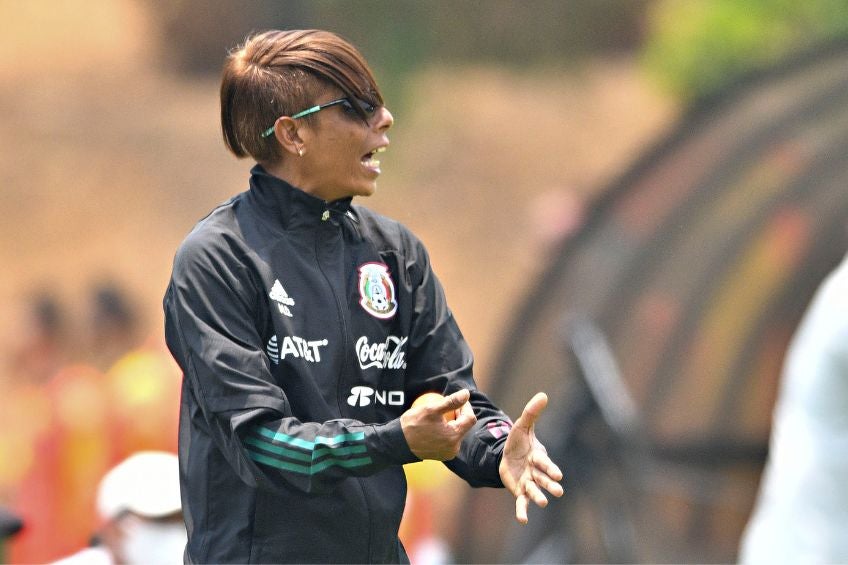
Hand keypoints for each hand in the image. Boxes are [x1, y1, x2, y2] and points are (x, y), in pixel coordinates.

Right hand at [401, 389, 475, 460]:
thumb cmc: (414, 424)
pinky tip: (437, 424)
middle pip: (464, 427)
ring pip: (456, 433)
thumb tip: (466, 393)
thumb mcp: (432, 409)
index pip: (470, 418)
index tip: (458, 400)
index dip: (466, 407)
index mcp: (454, 437)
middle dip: (459, 414)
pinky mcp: (441, 455)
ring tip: (442, 414)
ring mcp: (448, 453)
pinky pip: (448, 440)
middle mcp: (454, 448)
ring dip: (452, 422)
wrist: (398, 443)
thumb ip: (452, 401)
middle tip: (448, 405)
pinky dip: (446, 431)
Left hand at [499, 392, 563, 523]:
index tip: (557, 474)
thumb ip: (532, 412)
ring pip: (535, 491)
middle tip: (558, 491)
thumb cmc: (518, 441)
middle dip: (550, 485)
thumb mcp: (522, 425)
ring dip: (539, 497)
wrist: (507, 455)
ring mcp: (529, 483)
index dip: (550, 468)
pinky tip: (523, 520)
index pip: (544, 462)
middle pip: (544, 479)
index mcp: (538, 456)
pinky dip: (523, 511)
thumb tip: (543, 394)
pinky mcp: (520, 492)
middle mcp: (536, 472)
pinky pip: (522, 503)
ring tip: (543, 502)